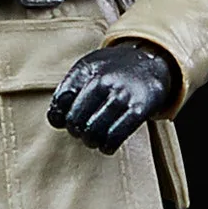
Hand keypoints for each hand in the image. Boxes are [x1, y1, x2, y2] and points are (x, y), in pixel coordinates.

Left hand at [47, 42, 178, 153]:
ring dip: (90, 141)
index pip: (60, 102)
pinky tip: (107, 145)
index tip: (66, 120)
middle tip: (83, 131)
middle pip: (75, 121)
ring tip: (94, 139)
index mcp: (87, 71)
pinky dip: (107, 147)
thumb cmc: (113, 69)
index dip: (58, 117)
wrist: (151, 61)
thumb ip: (68, 89)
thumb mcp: (88, 67)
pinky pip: (115, 137)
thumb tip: (55, 118)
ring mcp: (122, 96)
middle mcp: (103, 82)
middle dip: (76, 131)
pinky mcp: (138, 110)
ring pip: (93, 132)